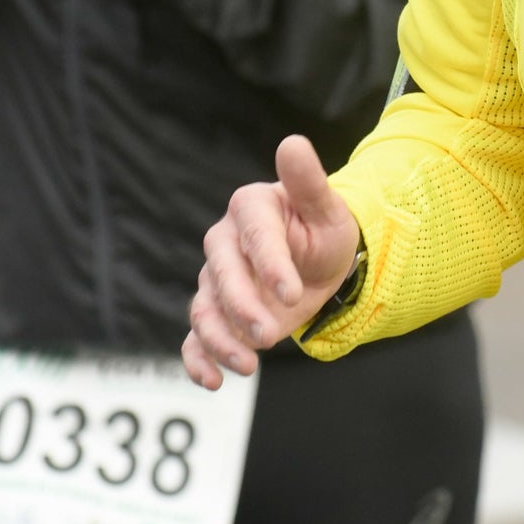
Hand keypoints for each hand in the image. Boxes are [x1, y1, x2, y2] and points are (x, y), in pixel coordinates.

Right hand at [187, 134, 359, 389]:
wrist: (318, 262)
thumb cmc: (323, 230)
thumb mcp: (328, 209)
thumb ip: (309, 181)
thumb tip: (293, 143)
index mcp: (250, 209)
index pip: (254, 236)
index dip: (269, 265)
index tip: (291, 293)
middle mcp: (224, 242)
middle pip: (221, 276)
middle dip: (243, 308)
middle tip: (269, 335)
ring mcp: (215, 280)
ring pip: (205, 310)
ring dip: (221, 340)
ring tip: (249, 365)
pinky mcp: (215, 312)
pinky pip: (195, 337)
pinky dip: (198, 359)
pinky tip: (213, 381)